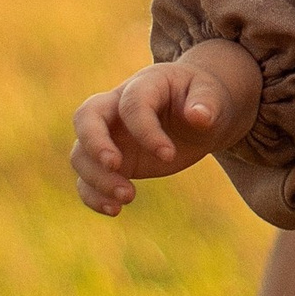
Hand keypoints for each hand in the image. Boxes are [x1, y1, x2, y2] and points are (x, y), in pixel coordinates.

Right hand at [70, 43, 259, 216]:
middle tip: (115, 166)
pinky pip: (87, 179)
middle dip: (95, 143)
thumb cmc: (204, 98)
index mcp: (144, 85)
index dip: (145, 130)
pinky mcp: (112, 161)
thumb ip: (206, 102)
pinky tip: (114, 210)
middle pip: (86, 117)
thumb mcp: (212, 95)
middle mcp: (117, 107)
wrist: (200, 113)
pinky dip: (93, 195)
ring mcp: (110, 135)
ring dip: (97, 178)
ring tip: (128, 197)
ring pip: (81, 153)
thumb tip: (199, 115)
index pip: (132, 104)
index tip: (168, 155)